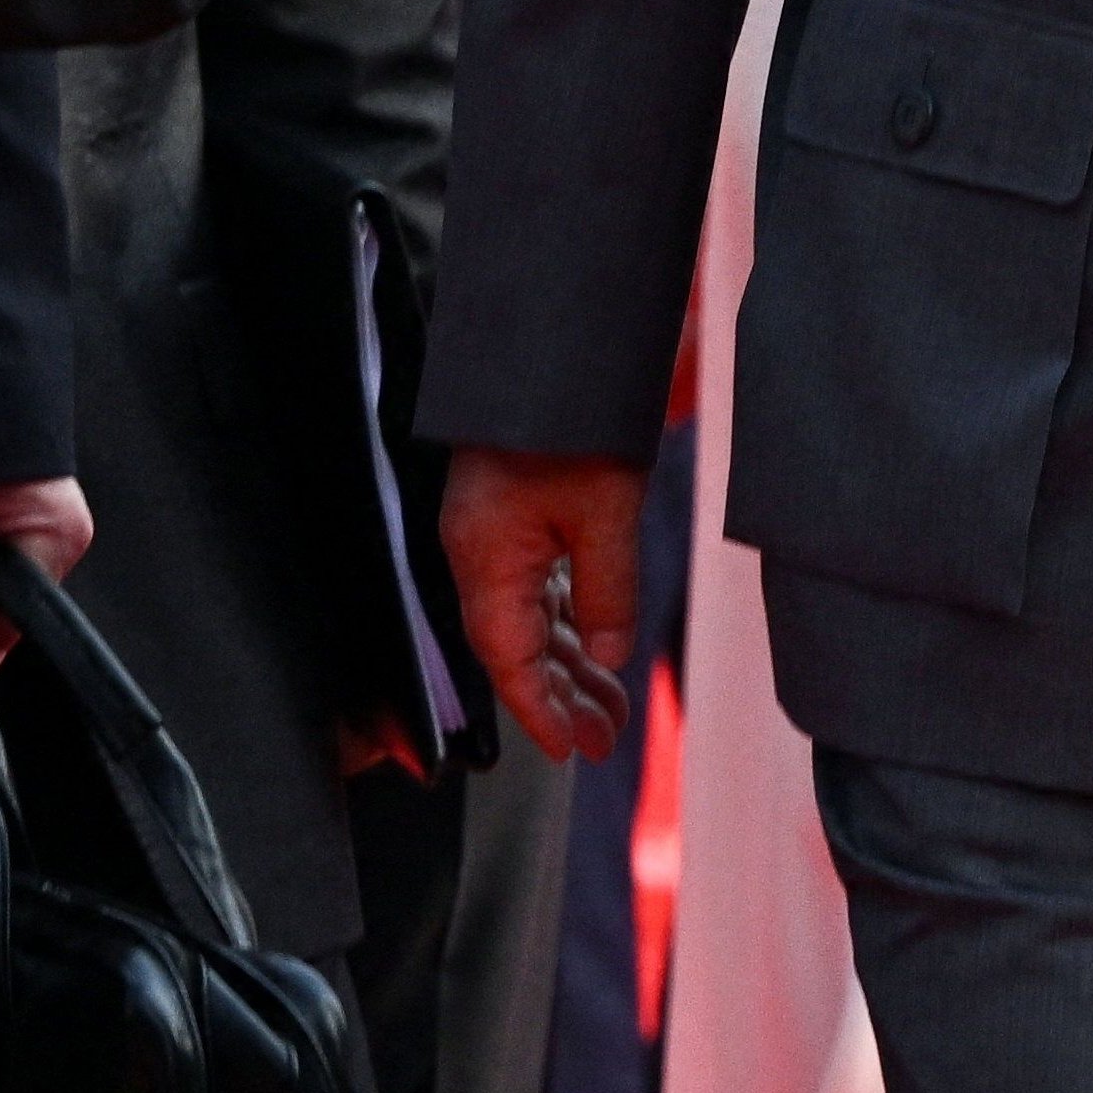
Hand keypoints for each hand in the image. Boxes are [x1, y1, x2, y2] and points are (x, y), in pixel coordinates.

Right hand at [441, 447, 652, 760]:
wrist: (556, 343)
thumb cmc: (575, 421)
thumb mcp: (607, 511)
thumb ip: (608, 591)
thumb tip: (610, 654)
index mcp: (485, 557)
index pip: (507, 659)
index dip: (540, 710)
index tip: (574, 750)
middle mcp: (479, 551)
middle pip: (516, 646)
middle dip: (561, 697)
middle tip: (608, 739)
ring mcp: (493, 532)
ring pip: (529, 617)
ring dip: (569, 662)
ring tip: (613, 706)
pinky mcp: (512, 513)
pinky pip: (535, 584)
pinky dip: (568, 620)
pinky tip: (595, 645)